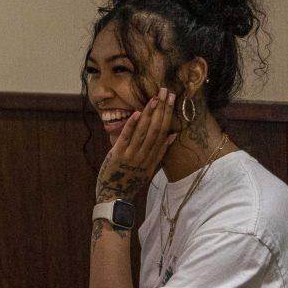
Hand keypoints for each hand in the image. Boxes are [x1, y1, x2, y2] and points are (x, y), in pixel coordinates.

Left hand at [95, 88, 175, 202]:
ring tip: (155, 98)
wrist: (114, 196)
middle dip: (161, 109)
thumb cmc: (131, 180)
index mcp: (153, 157)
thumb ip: (160, 152)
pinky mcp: (117, 155)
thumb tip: (172, 135)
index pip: (164, 132)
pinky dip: (132, 125)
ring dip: (149, 113)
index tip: (172, 99)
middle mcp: (145, 155)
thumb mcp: (149, 169)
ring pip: (143, 132)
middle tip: (165, 91)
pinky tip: (137, 113)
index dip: (168, 114)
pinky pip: (126, 137)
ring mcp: (131, 155)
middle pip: (156, 129)